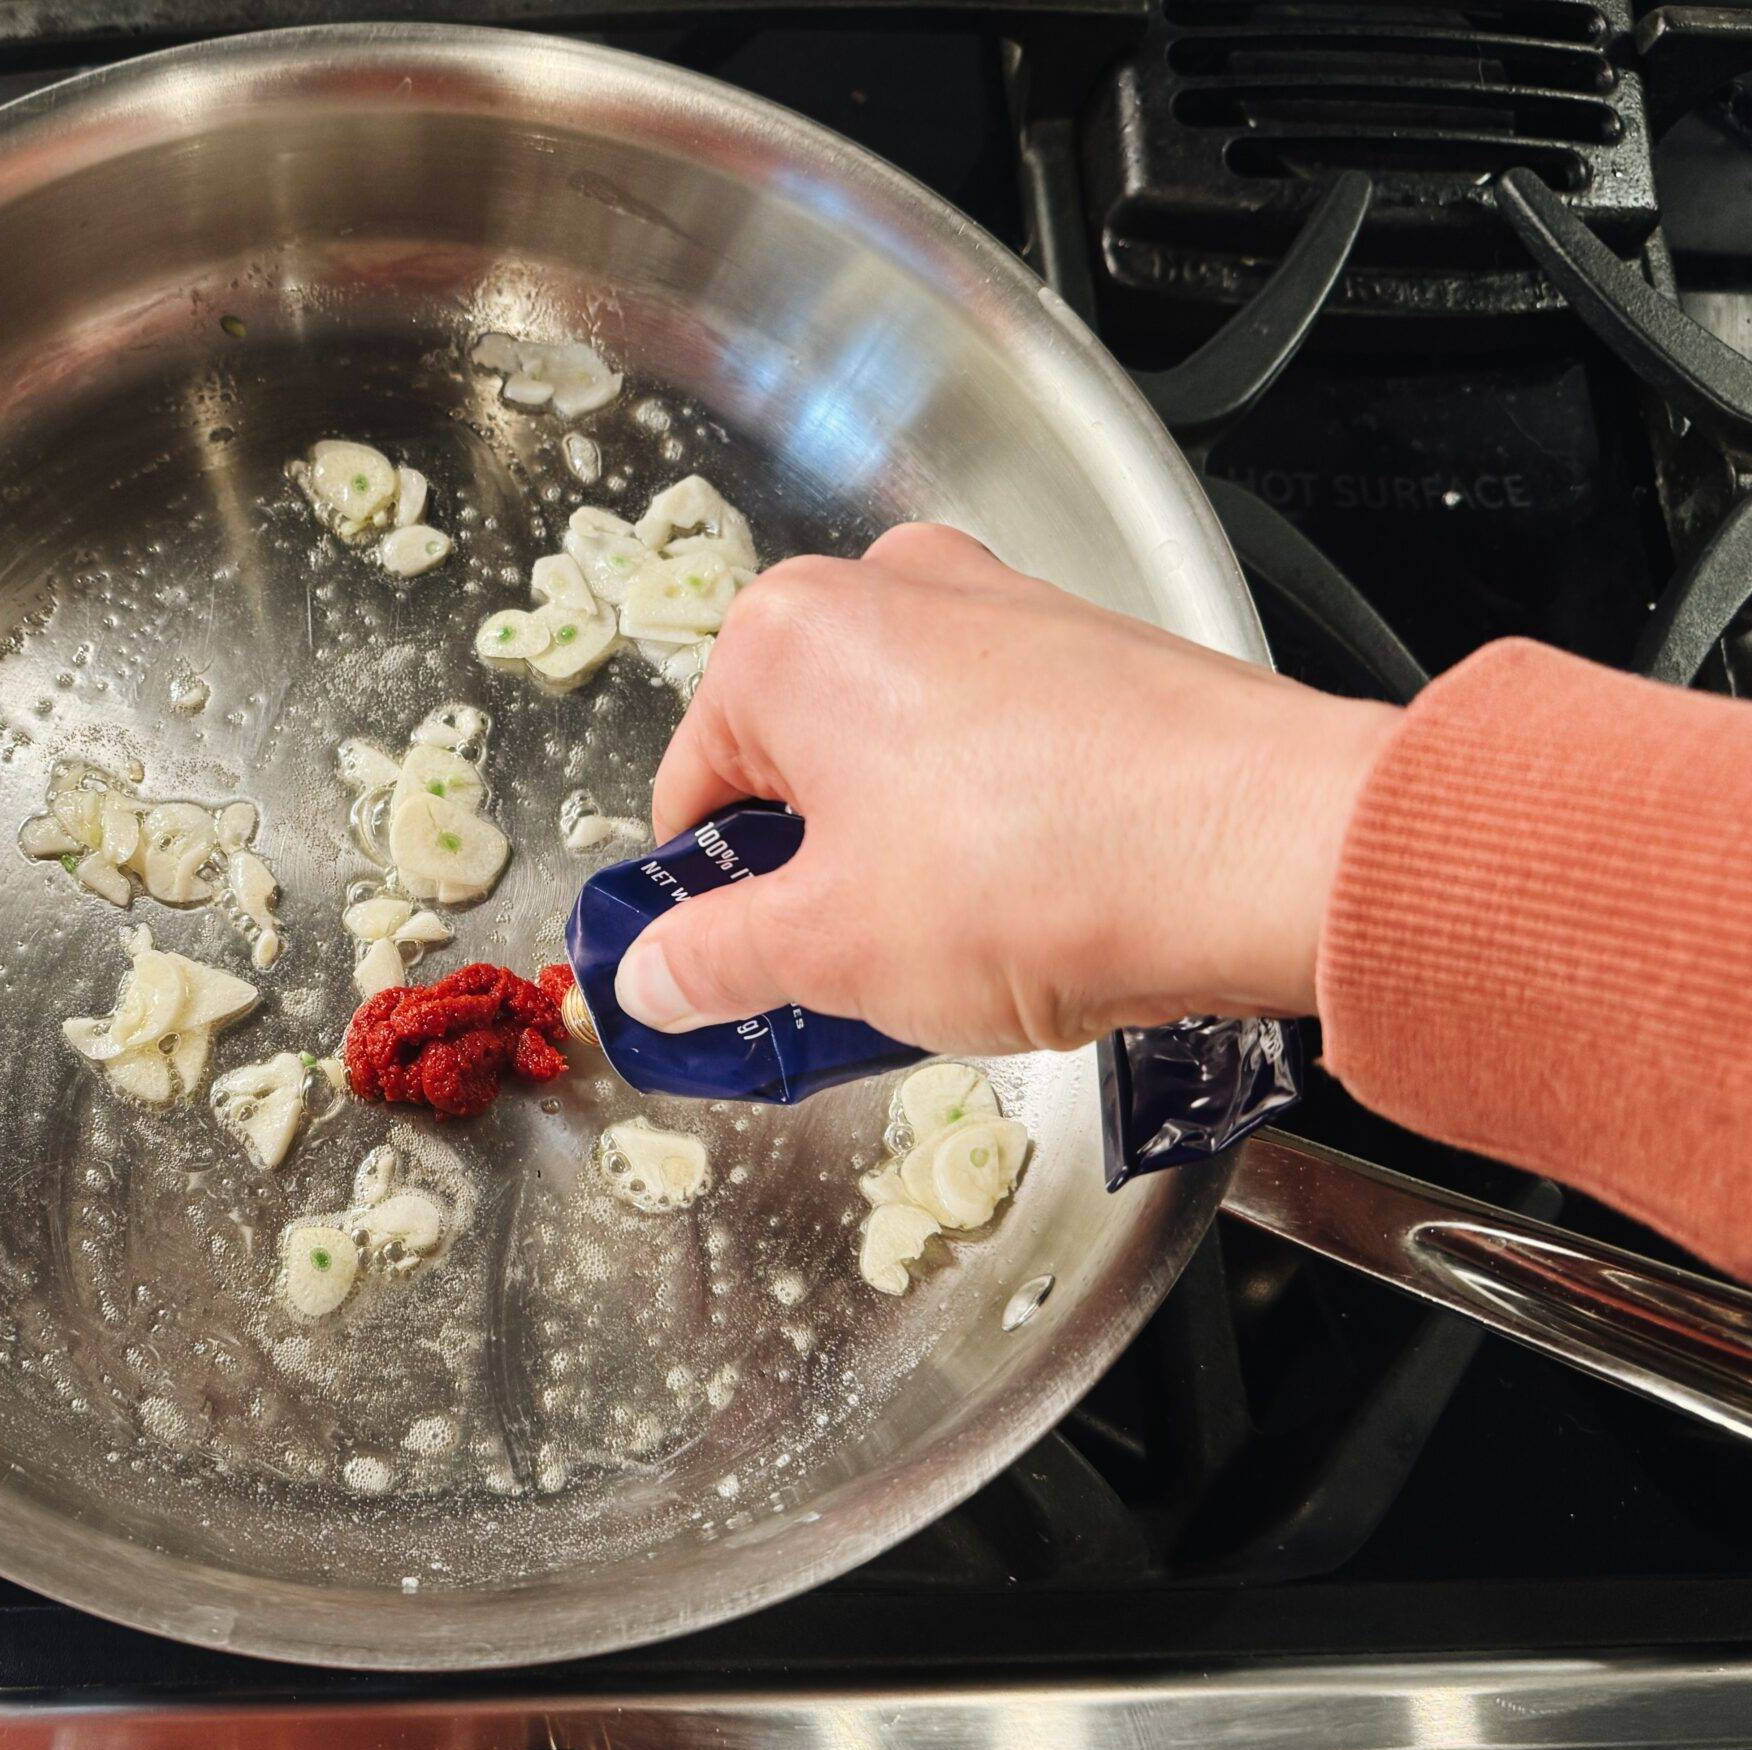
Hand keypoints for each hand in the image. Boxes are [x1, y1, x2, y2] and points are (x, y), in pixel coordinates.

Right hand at [613, 524, 1399, 1053]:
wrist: (1274, 849)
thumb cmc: (1041, 875)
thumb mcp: (829, 952)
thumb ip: (712, 963)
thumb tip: (656, 976)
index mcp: (785, 637)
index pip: (690, 795)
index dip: (709, 907)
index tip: (738, 977)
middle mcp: (887, 591)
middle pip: (797, 770)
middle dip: (816, 880)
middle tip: (861, 976)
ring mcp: (1000, 608)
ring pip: (898, 762)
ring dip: (906, 860)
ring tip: (967, 954)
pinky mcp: (1092, 652)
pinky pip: (996, 752)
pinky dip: (995, 830)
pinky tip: (1040, 911)